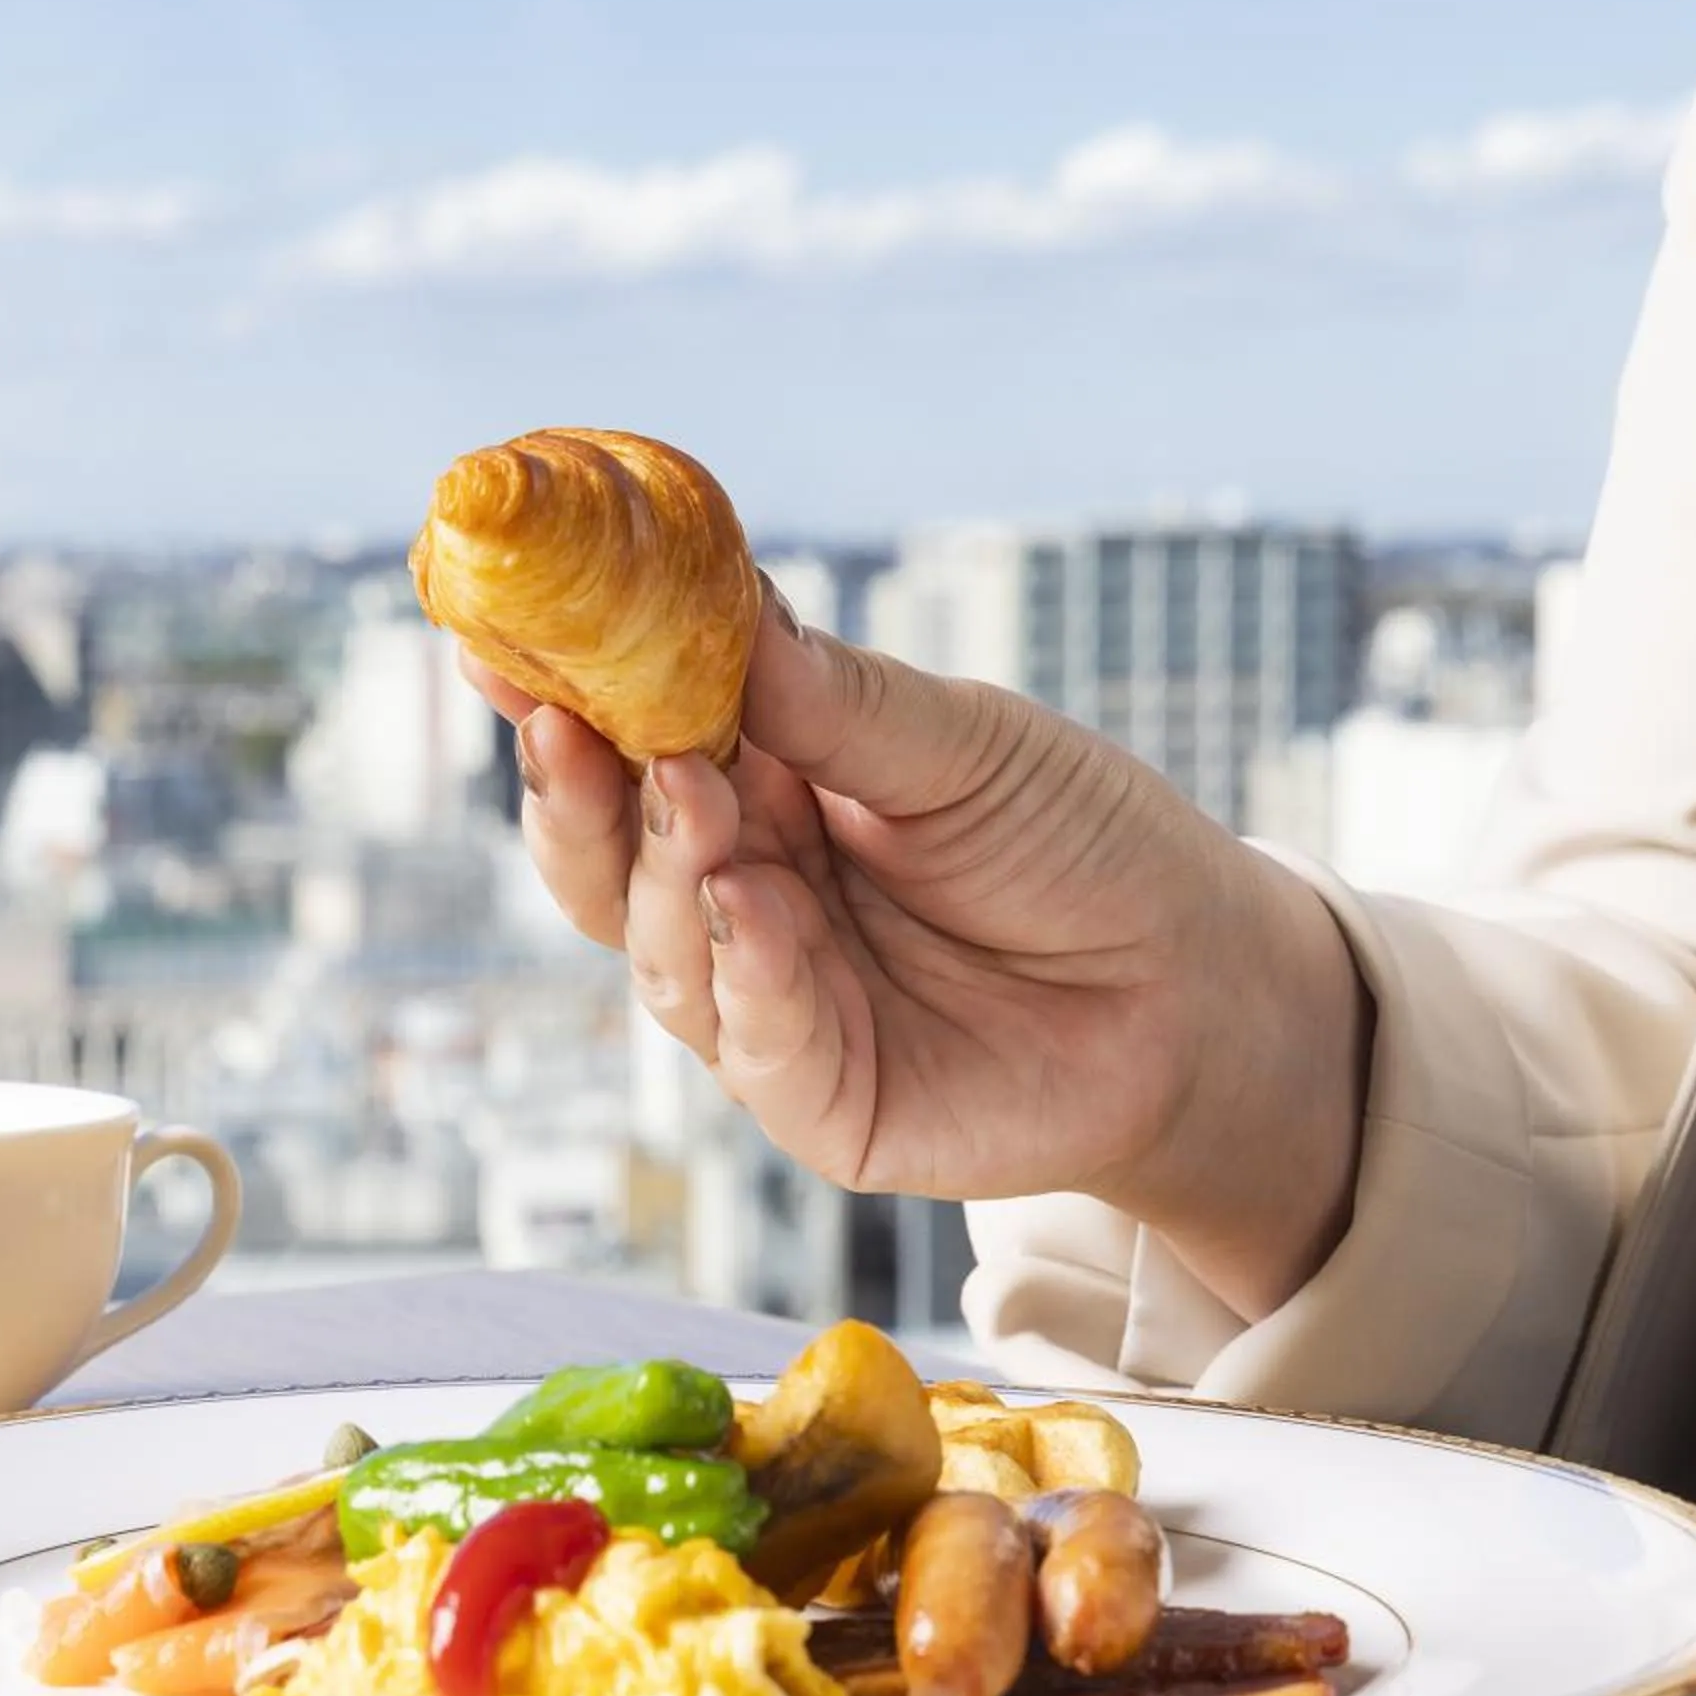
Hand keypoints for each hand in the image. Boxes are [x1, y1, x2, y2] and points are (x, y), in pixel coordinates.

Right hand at [470, 586, 1371, 1321]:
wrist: (1198, 985)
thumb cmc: (1079, 843)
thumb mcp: (961, 744)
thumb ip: (834, 697)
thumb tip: (722, 598)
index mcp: (757, 790)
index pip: (626, 744)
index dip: (557, 697)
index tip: (498, 639)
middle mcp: (737, 894)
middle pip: (601, 857)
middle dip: (574, 791)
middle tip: (565, 722)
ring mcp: (766, 1002)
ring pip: (655, 948)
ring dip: (662, 870)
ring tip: (696, 796)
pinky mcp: (818, 1098)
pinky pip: (749, 1042)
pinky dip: (742, 971)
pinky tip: (752, 907)